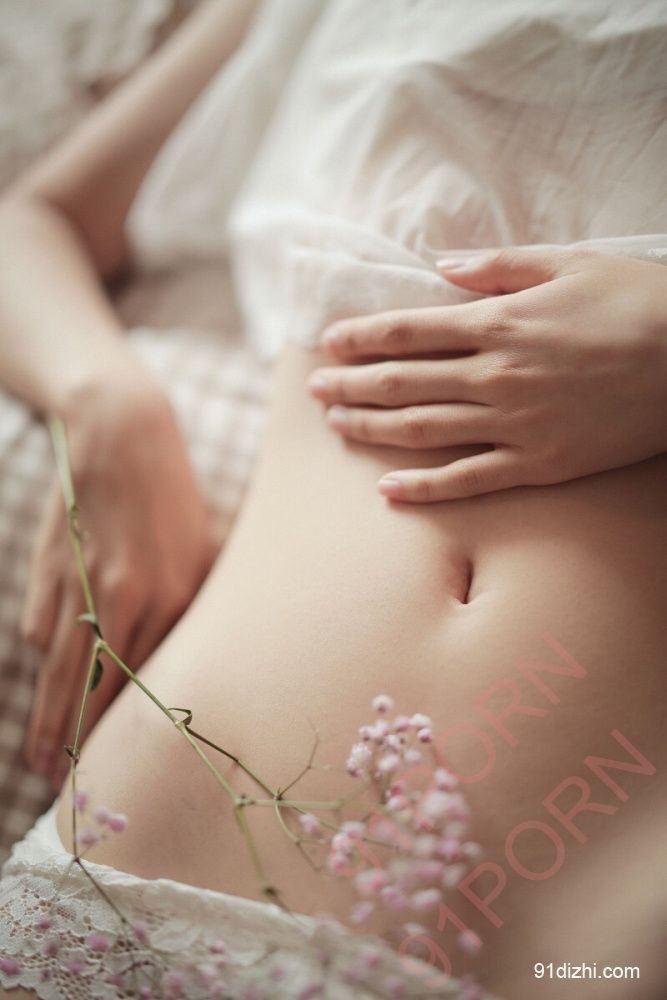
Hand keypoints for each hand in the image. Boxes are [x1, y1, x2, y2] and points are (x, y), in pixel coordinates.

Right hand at [21, 374, 217, 784]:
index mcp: (168, 594)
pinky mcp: (48, 571)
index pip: (140, 681)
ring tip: (39, 755)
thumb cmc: (172, 498)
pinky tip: (47, 682)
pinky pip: (40, 629)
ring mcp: (78, 584)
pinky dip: (43, 660)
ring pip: (57, 666)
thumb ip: (188, 611)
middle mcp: (121, 596)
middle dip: (70, 739)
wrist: (119, 437)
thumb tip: (171, 667)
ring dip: (46, 716)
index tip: (110, 763)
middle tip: (58, 782)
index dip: (119, 728)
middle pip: (88, 686)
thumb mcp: (202, 551)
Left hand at [307, 248, 666, 501]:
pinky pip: (469, 479)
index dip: (361, 338)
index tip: (328, 345)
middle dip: (351, 386)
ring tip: (336, 429)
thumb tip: (440, 267)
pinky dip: (425, 487)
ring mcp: (514, 424)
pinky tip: (389, 491)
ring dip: (373, 430)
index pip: (408, 331)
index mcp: (499, 323)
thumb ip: (498, 267)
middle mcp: (495, 375)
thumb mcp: (568, 264)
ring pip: (423, 430)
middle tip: (313, 392)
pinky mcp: (538, 463)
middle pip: (402, 382)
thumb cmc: (636, 304)